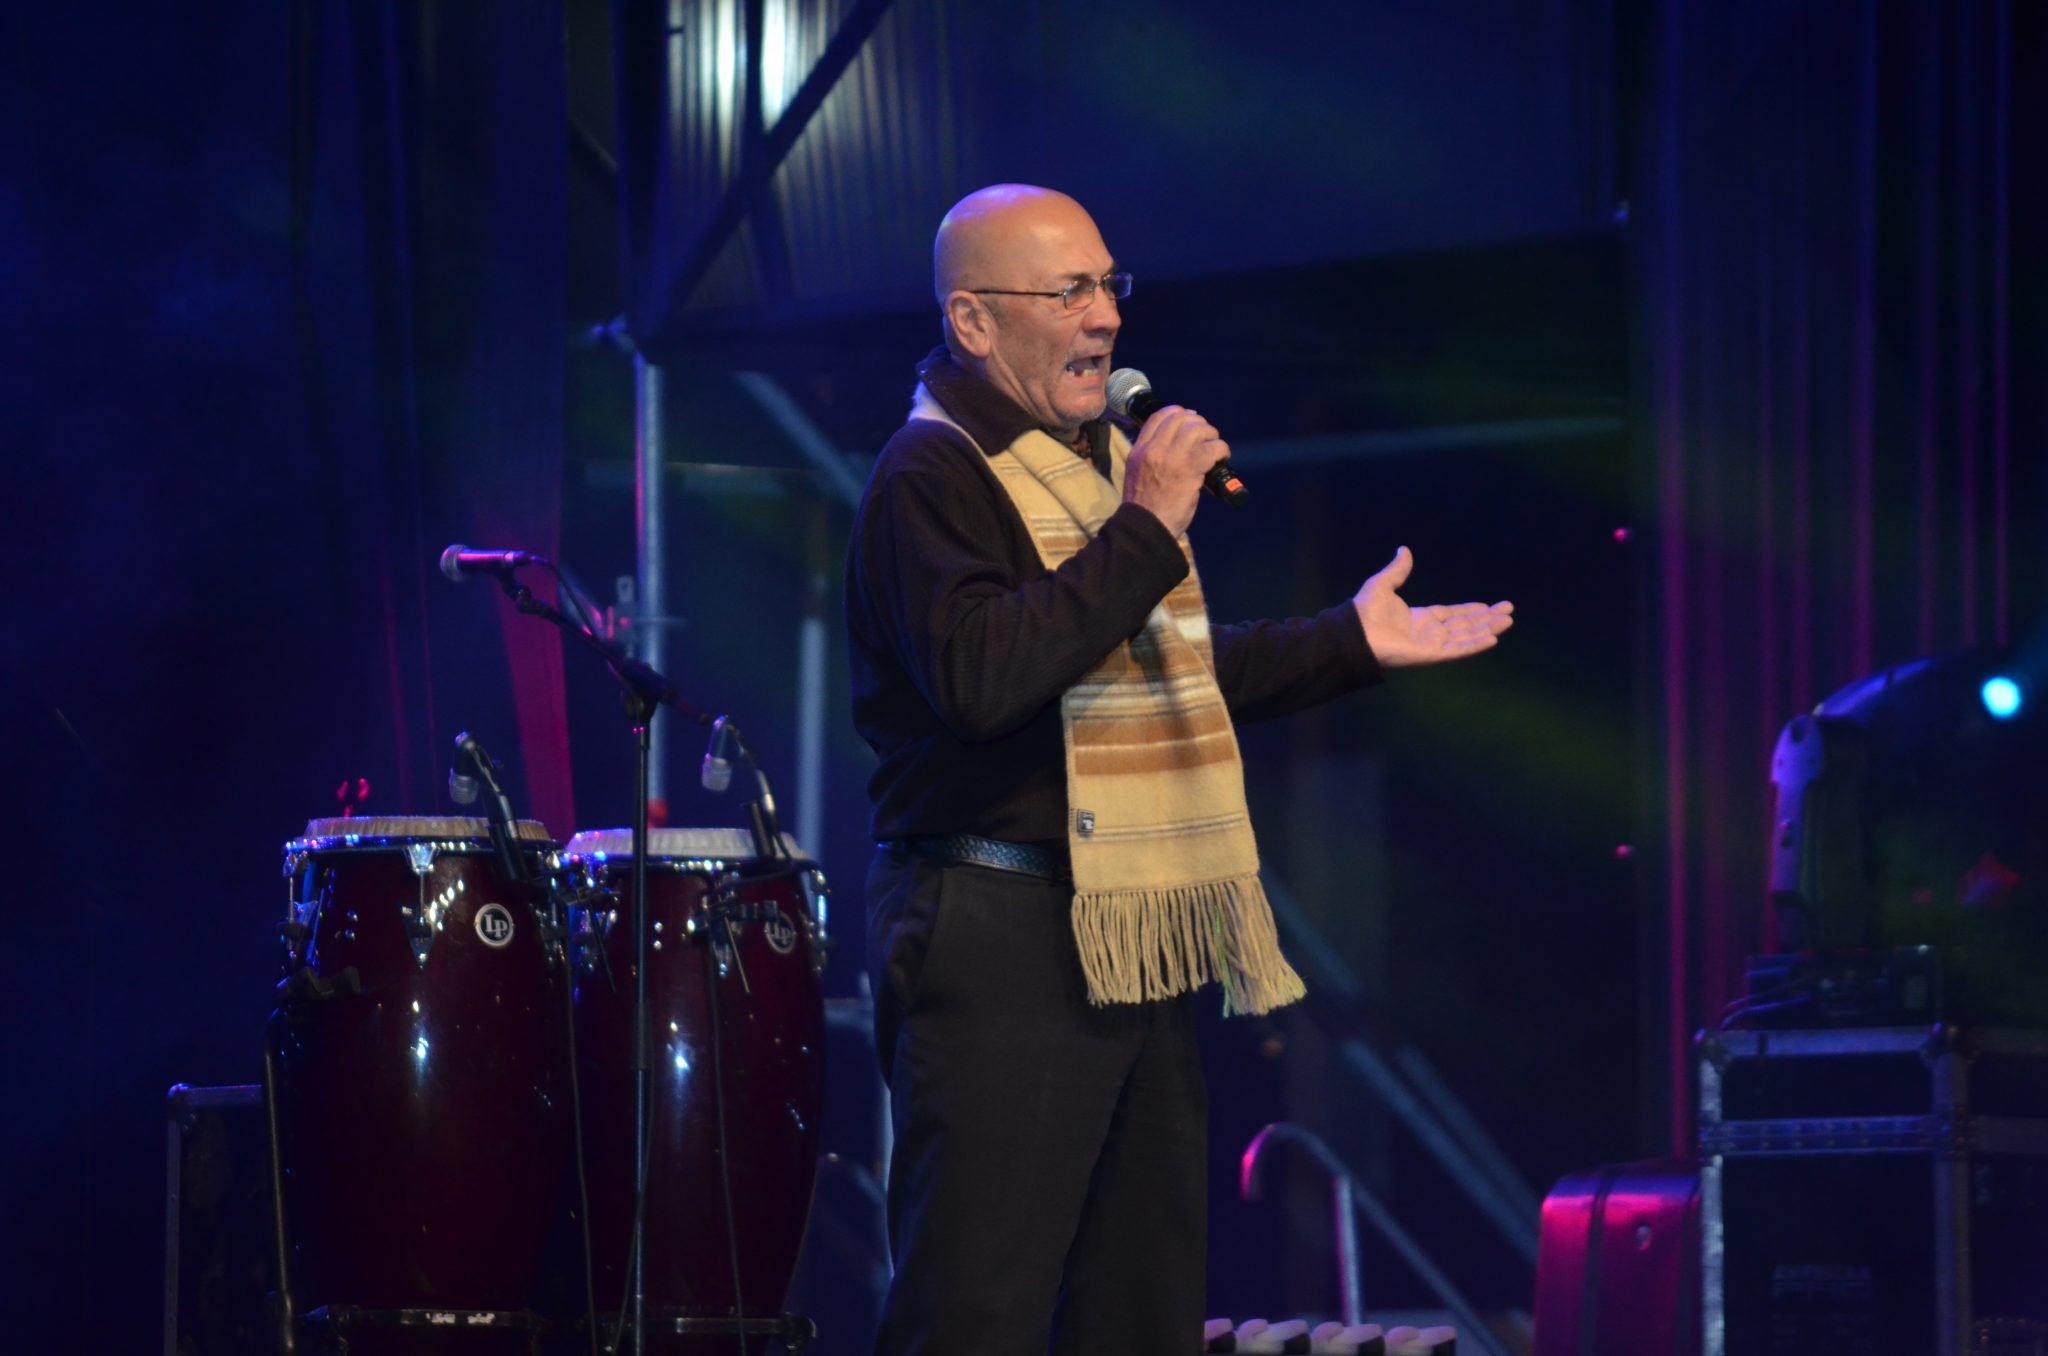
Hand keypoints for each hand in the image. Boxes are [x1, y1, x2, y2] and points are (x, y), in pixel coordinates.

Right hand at [1122, 406, 1228, 537]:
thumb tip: (1173, 446)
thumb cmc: (1145, 508)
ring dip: (1211, 434)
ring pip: (1197, 429)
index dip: (1178, 413)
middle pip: (1180, 417)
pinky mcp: (1190, 470)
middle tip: (1206, 436)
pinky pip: (1212, 448)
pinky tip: (1222, 458)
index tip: (1189, 421)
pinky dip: (1222, 450)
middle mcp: (1154, 449)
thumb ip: (1150, 457)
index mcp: (1139, 450)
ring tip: (1215, 446)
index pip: (1159, 416)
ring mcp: (1172, 458)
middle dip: (1198, 422)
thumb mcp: (1137, 474)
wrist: (1146, 528)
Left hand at [1351, 546, 1512, 667]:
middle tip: (1509, 612)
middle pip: (1464, 626)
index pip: (1452, 614)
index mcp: (1419, 618)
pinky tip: (1492, 638)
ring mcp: (1431, 646)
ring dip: (1487, 629)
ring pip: (1466, 637)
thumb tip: (1404, 550)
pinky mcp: (1430, 655)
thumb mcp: (1383, 584)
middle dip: (1487, 619)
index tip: (1489, 605)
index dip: (1471, 610)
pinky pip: (1457, 650)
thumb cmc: (1365, 611)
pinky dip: (1475, 645)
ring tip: (1508, 621)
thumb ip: (1398, 570)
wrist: (1354, 632)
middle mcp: (1428, 633)